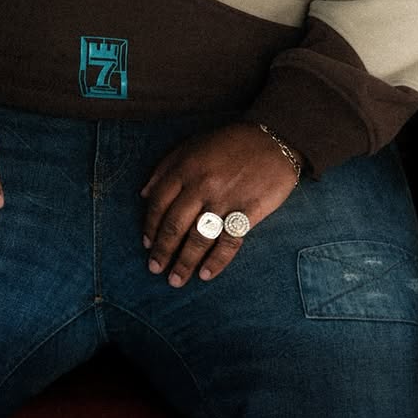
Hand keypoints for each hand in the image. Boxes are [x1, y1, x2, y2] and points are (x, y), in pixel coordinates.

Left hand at [140, 123, 300, 285]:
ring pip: (198, 238)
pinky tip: (206, 274)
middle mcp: (202, 184)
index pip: (159, 203)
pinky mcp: (249, 210)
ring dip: (184, 262)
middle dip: (163, 251)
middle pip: (175, 225)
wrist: (274, 138)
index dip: (150, 227)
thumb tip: (144, 194)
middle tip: (155, 269)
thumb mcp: (194, 144)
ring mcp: (226, 199)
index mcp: (186, 167)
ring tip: (176, 280)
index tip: (147, 245)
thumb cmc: (231, 142)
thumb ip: (166, 166)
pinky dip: (216, 261)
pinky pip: (229, 241)